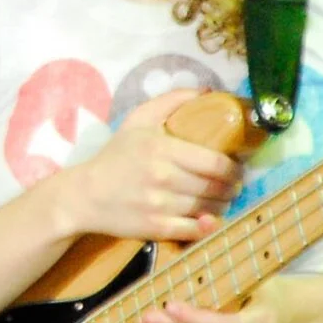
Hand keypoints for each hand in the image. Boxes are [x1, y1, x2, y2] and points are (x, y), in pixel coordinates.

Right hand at [50, 86, 243, 245]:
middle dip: (232, 187)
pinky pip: (195, 231)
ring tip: (222, 199)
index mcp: (162, 148)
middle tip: (233, 184)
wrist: (85, 194)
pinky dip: (207, 226)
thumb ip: (172, 101)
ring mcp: (160, 205)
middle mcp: (163, 177)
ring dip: (223, 205)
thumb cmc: (116, 155)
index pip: (215, 162)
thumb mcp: (138, 119)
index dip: (234, 168)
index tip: (237, 167)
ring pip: (209, 209)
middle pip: (216, 187)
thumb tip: (208, 92)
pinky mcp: (156, 228)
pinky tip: (209, 219)